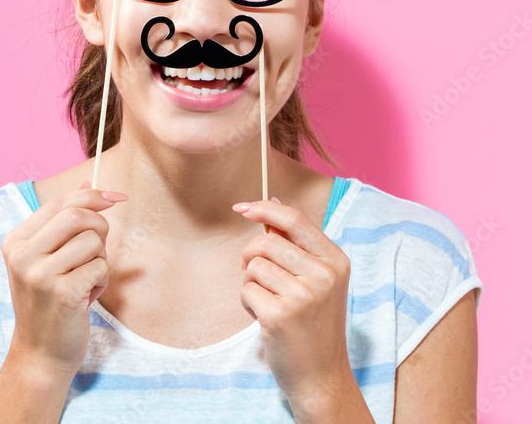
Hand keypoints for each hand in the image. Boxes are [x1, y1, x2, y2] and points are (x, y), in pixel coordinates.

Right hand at [1, 180, 126, 376]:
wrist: (40, 355)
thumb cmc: (48, 304)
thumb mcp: (47, 259)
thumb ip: (62, 222)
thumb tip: (87, 182)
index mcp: (15, 241)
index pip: (60, 202)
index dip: (93, 195)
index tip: (117, 197)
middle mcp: (21, 254)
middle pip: (78, 215)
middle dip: (100, 227)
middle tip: (98, 251)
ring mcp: (39, 274)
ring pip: (93, 241)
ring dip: (100, 261)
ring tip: (85, 281)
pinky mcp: (61, 293)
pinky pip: (100, 267)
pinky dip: (101, 280)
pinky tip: (87, 297)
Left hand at [232, 197, 353, 402]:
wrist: (321, 375)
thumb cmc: (313, 324)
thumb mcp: (317, 280)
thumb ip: (296, 244)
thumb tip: (272, 202)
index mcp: (336, 261)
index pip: (296, 220)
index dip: (265, 208)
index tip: (242, 207)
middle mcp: (324, 275)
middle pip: (266, 241)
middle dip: (250, 255)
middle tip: (257, 277)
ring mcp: (304, 295)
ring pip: (253, 266)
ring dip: (251, 283)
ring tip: (269, 302)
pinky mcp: (281, 315)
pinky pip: (246, 291)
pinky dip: (248, 303)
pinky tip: (265, 318)